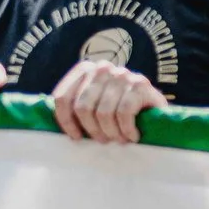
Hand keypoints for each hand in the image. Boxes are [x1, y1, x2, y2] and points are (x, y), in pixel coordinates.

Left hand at [48, 59, 166, 143]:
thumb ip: (76, 106)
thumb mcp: (94, 104)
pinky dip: (126, 130)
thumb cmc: (119, 110)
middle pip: (82, 107)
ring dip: (111, 133)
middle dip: (92, 130)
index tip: (75, 137)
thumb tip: (53, 125)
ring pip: (103, 112)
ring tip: (118, 139)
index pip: (62, 97)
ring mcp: (122, 74)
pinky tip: (132, 136)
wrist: (155, 108)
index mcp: (84, 70)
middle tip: (103, 140)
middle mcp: (102, 68)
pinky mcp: (140, 84)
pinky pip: (124, 113)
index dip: (65, 121)